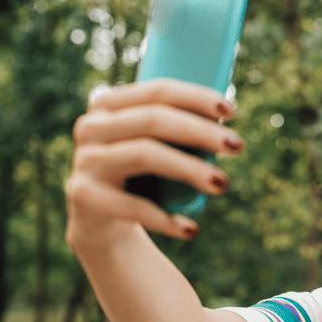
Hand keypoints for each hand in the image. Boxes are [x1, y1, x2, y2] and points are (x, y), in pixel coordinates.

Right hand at [65, 79, 243, 244]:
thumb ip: (173, 125)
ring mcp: (85, 161)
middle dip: (200, 131)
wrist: (98, 221)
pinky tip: (190, 229)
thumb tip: (227, 114)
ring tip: (222, 183)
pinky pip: (133, 206)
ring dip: (190, 170)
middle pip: (153, 120)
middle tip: (237, 146)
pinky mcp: (84, 195)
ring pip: (145, 155)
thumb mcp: (149, 144)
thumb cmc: (137, 176)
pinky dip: (165, 219)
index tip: (231, 111)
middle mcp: (91, 127)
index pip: (157, 91)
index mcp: (108, 104)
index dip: (196, 97)